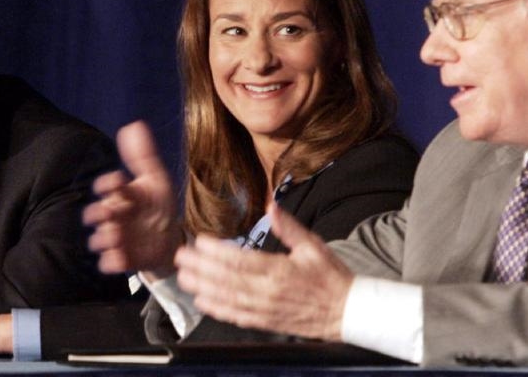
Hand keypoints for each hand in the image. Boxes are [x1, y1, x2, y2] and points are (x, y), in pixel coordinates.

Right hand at [83, 120, 183, 277]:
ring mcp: (116, 238)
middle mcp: (114, 216)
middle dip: (100, 213)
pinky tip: (120, 259)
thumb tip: (134, 125)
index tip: (118, 180)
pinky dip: (112, 262)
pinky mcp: (121, 258)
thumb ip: (144, 155)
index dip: (109, 183)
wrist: (170, 237)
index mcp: (122, 195)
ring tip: (117, 237)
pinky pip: (109, 263)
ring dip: (105, 238)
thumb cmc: (159, 205)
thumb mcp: (157, 180)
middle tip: (111, 212)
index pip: (108, 186)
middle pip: (96, 214)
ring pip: (98, 239)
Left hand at [174, 202, 353, 340]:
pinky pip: (237, 317)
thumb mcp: (313, 246)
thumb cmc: (330, 277)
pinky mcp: (266, 322)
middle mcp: (268, 292)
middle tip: (180, 257)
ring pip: (227, 298)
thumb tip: (272, 206)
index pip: (241, 260)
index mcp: (279, 271)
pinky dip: (218, 310)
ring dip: (203, 288)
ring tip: (183, 278)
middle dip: (201, 268)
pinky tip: (202, 302)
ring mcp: (265, 310)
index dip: (217, 252)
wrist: (347, 312)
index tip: (199, 242)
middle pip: (227, 279)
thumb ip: (290, 227)